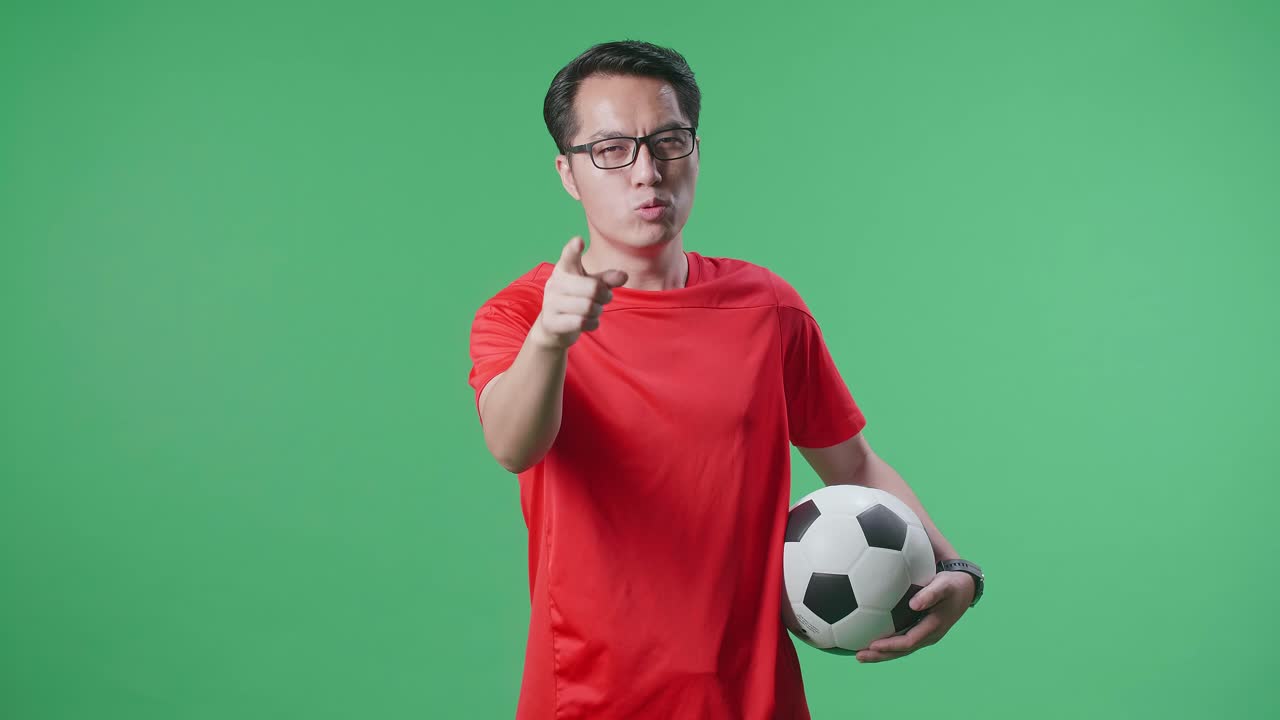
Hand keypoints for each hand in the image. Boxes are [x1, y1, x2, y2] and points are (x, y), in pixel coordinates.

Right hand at [531, 236, 627, 350]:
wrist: (554, 326)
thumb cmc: (576, 299)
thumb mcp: (591, 285)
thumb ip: (606, 279)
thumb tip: (624, 276)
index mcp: (564, 268)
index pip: (569, 256)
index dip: (573, 249)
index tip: (579, 241)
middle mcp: (555, 283)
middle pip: (593, 288)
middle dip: (605, 296)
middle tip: (604, 298)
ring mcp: (550, 303)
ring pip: (588, 307)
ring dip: (597, 311)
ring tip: (594, 310)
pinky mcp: (551, 322)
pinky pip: (581, 322)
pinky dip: (592, 323)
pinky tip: (589, 321)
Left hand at [855, 571, 974, 662]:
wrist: (964, 588)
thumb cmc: (952, 584)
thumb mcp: (945, 585)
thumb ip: (931, 593)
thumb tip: (914, 604)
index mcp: (933, 627)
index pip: (908, 642)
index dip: (891, 646)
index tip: (872, 645)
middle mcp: (927, 635)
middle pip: (901, 651)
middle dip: (880, 655)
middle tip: (858, 656)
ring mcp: (923, 634)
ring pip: (900, 648)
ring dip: (880, 653)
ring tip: (859, 654)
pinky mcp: (919, 629)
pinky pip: (901, 639)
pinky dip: (886, 643)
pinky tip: (869, 639)